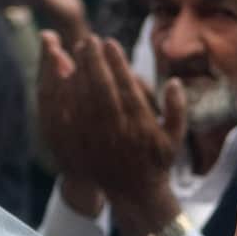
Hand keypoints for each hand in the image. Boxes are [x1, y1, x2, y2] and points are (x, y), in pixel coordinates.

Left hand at [43, 34, 186, 235]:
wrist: (135, 195)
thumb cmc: (156, 163)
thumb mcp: (174, 138)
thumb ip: (177, 109)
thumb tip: (174, 82)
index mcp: (140, 124)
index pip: (125, 86)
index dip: (116, 62)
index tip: (110, 43)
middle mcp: (116, 130)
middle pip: (100, 88)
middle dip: (93, 61)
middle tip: (89, 40)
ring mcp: (95, 139)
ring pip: (81, 99)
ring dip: (76, 72)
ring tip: (73, 52)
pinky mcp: (79, 146)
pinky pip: (66, 116)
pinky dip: (61, 95)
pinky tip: (59, 77)